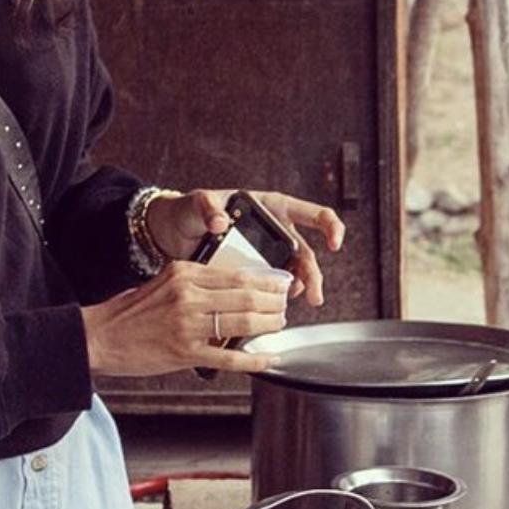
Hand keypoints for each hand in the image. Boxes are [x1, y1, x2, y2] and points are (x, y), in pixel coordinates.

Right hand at [81, 260, 294, 376]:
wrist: (99, 336)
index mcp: (185, 273)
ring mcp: (188, 325)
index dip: (267, 281)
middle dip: (275, 302)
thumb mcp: (165, 283)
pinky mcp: (185, 353)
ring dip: (269, 324)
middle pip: (247, 296)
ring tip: (279, 324)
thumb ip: (198, 283)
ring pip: (243, 323)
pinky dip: (254, 359)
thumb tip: (238, 289)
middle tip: (286, 305)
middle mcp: (188, 295)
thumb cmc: (132, 312)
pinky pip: (229, 357)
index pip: (238, 275)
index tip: (282, 285)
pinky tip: (268, 358)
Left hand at [146, 188, 345, 306]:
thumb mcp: (198, 204)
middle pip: (306, 252)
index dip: (330, 226)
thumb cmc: (190, 211)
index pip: (311, 213)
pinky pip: (273, 283)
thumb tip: (220, 221)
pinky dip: (276, 294)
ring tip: (297, 302)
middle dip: (314, 274)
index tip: (334, 244)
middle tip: (314, 295)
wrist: (173, 232)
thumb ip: (208, 207)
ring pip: (294, 270)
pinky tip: (273, 305)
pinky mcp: (254, 269)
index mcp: (272, 206)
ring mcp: (267, 250)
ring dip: (300, 287)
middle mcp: (276, 229)